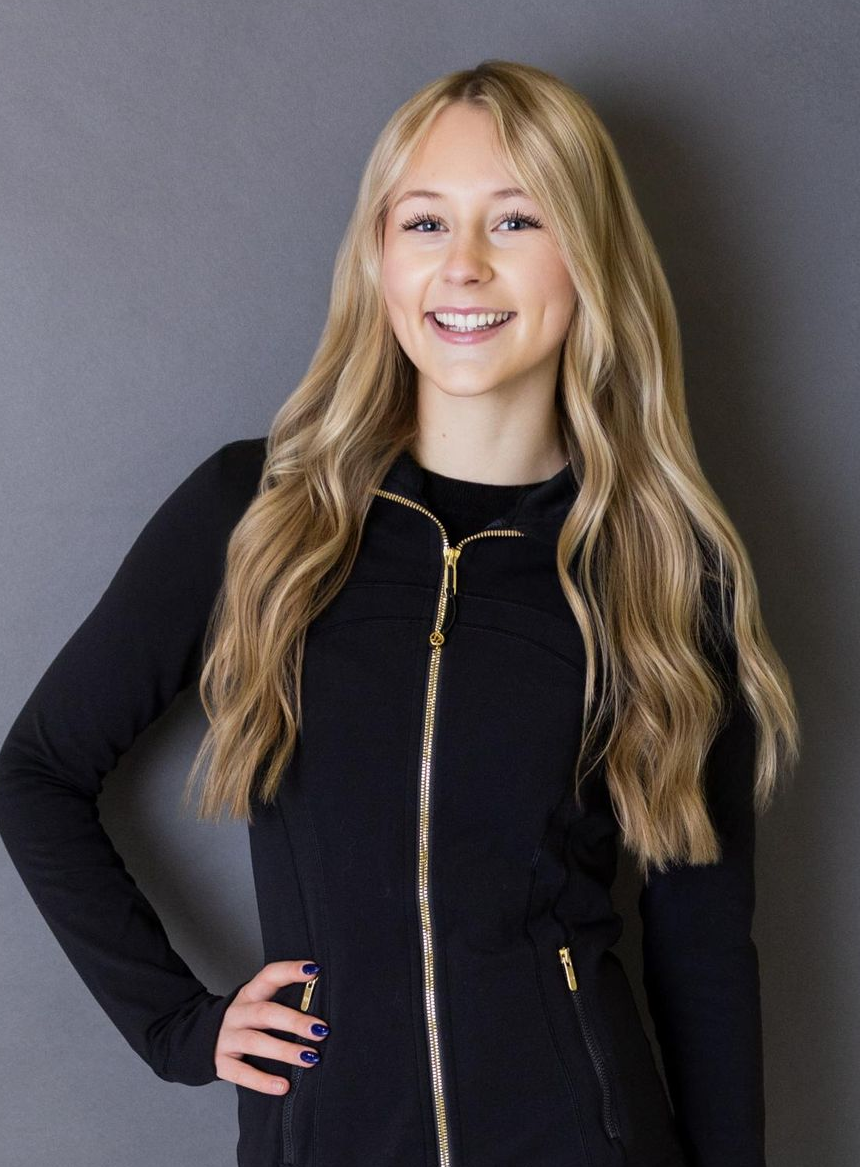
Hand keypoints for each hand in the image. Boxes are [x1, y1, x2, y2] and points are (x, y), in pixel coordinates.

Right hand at [214, 959, 328, 1094]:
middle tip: (321, 1030)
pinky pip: (241, 1073)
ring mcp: (227, 1038)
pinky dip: (262, 1081)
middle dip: (294, 1020)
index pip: (269, 975)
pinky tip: (283, 1086)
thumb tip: (320, 1011)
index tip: (314, 970)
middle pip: (265, 1012)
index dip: (290, 970)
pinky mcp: (220, 1063)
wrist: (197, 1038)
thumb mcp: (254, 1004)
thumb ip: (279, 1002)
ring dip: (285, 1050)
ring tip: (310, 1058)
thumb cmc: (242, 1020)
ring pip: (256, 1042)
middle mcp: (237, 1013)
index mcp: (249, 994)